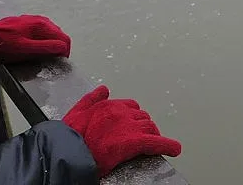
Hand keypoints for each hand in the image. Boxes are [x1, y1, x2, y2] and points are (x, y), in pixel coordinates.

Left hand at [0, 15, 70, 63]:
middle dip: (58, 48)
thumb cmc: (3, 44)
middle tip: (52, 60)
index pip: (64, 38)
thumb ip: (45, 48)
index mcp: (42, 25)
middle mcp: (40, 20)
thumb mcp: (25, 49)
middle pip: (59, 35)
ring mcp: (33, 21)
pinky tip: (34, 48)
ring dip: (50, 45)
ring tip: (43, 56)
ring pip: (50, 34)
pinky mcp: (27, 24)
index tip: (60, 61)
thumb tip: (63, 49)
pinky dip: (42, 41)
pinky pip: (41, 33)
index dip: (65, 52)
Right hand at [63, 86, 181, 176]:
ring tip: (154, 144)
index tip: (133, 126)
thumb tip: (104, 89)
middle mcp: (121, 113)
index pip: (131, 107)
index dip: (133, 118)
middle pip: (142, 117)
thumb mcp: (76, 112)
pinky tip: (175, 149)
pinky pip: (156, 142)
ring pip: (150, 127)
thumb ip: (91, 99)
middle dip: (143, 127)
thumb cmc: (70, 136)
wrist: (67, 153)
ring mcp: (129, 127)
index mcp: (108, 105)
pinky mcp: (134, 142)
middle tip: (144, 138)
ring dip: (153, 135)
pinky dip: (168, 145)